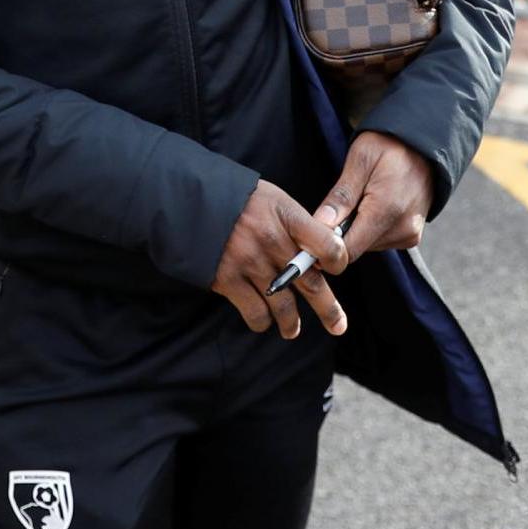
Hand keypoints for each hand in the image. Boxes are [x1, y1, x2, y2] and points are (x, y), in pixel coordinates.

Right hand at [210, 180, 348, 339]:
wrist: (189, 200)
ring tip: (293, 330)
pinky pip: (255, 312)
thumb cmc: (238, 199)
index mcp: (287, 215)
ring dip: (292, 323)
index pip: (327, 244)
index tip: (336, 268)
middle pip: (310, 282)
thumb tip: (321, 253)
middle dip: (328, 309)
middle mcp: (272, 240)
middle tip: (338, 325)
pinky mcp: (228, 280)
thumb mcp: (273, 198)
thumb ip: (297, 224)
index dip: (337, 260)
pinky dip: (262, 321)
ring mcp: (250, 262)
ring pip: (284, 305)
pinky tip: (264, 321)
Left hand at [313, 131, 437, 264]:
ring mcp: (409, 234)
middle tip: (342, 204)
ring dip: (357, 228)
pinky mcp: (411, 236)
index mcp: (387, 209)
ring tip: (362, 199)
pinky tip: (374, 205)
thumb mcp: (360, 160)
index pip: (348, 249)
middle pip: (356, 248)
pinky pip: (380, 241)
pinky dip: (370, 228)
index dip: (327, 245)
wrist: (423, 145)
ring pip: (367, 246)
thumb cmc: (389, 146)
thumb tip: (321, 224)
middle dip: (342, 231)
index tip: (315, 230)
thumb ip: (341, 196)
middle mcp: (402, 228)